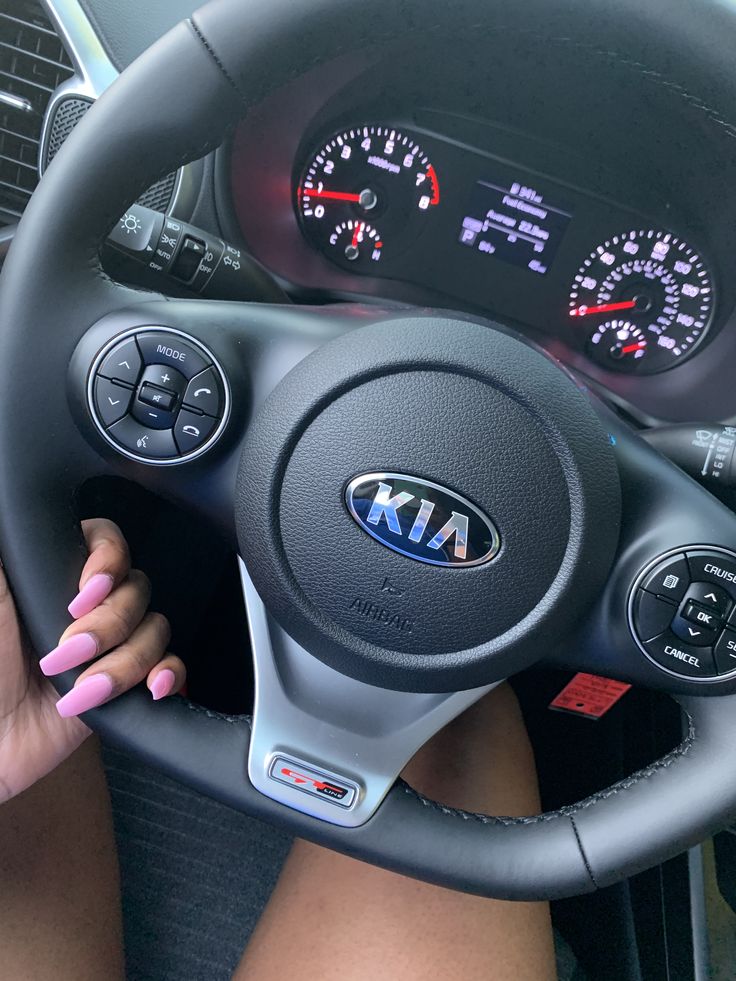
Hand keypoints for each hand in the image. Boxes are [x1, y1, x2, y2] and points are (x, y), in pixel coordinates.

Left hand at [0, 519, 185, 802]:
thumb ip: (12, 548)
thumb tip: (15, 511)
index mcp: (54, 578)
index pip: (108, 543)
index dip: (108, 563)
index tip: (85, 591)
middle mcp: (86, 609)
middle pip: (137, 589)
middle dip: (108, 624)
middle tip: (68, 650)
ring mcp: (108, 649)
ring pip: (155, 631)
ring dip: (123, 662)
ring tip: (84, 688)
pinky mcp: (125, 690)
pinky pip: (170, 670)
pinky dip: (167, 677)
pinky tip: (149, 689)